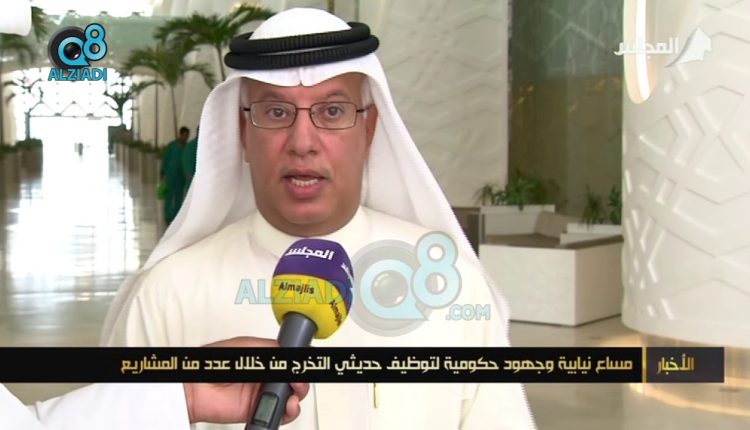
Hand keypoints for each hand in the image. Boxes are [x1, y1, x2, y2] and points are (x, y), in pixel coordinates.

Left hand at [183, 336, 308, 423]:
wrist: (197, 387)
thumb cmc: (216, 362)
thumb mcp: (249, 347)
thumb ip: (272, 350)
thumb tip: (291, 353)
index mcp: (265, 358)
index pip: (289, 362)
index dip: (298, 366)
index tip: (302, 368)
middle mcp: (265, 376)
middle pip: (294, 381)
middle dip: (300, 383)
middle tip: (297, 383)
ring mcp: (261, 394)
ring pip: (290, 398)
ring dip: (296, 398)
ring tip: (290, 397)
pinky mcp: (256, 410)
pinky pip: (279, 414)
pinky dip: (287, 413)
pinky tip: (285, 407)